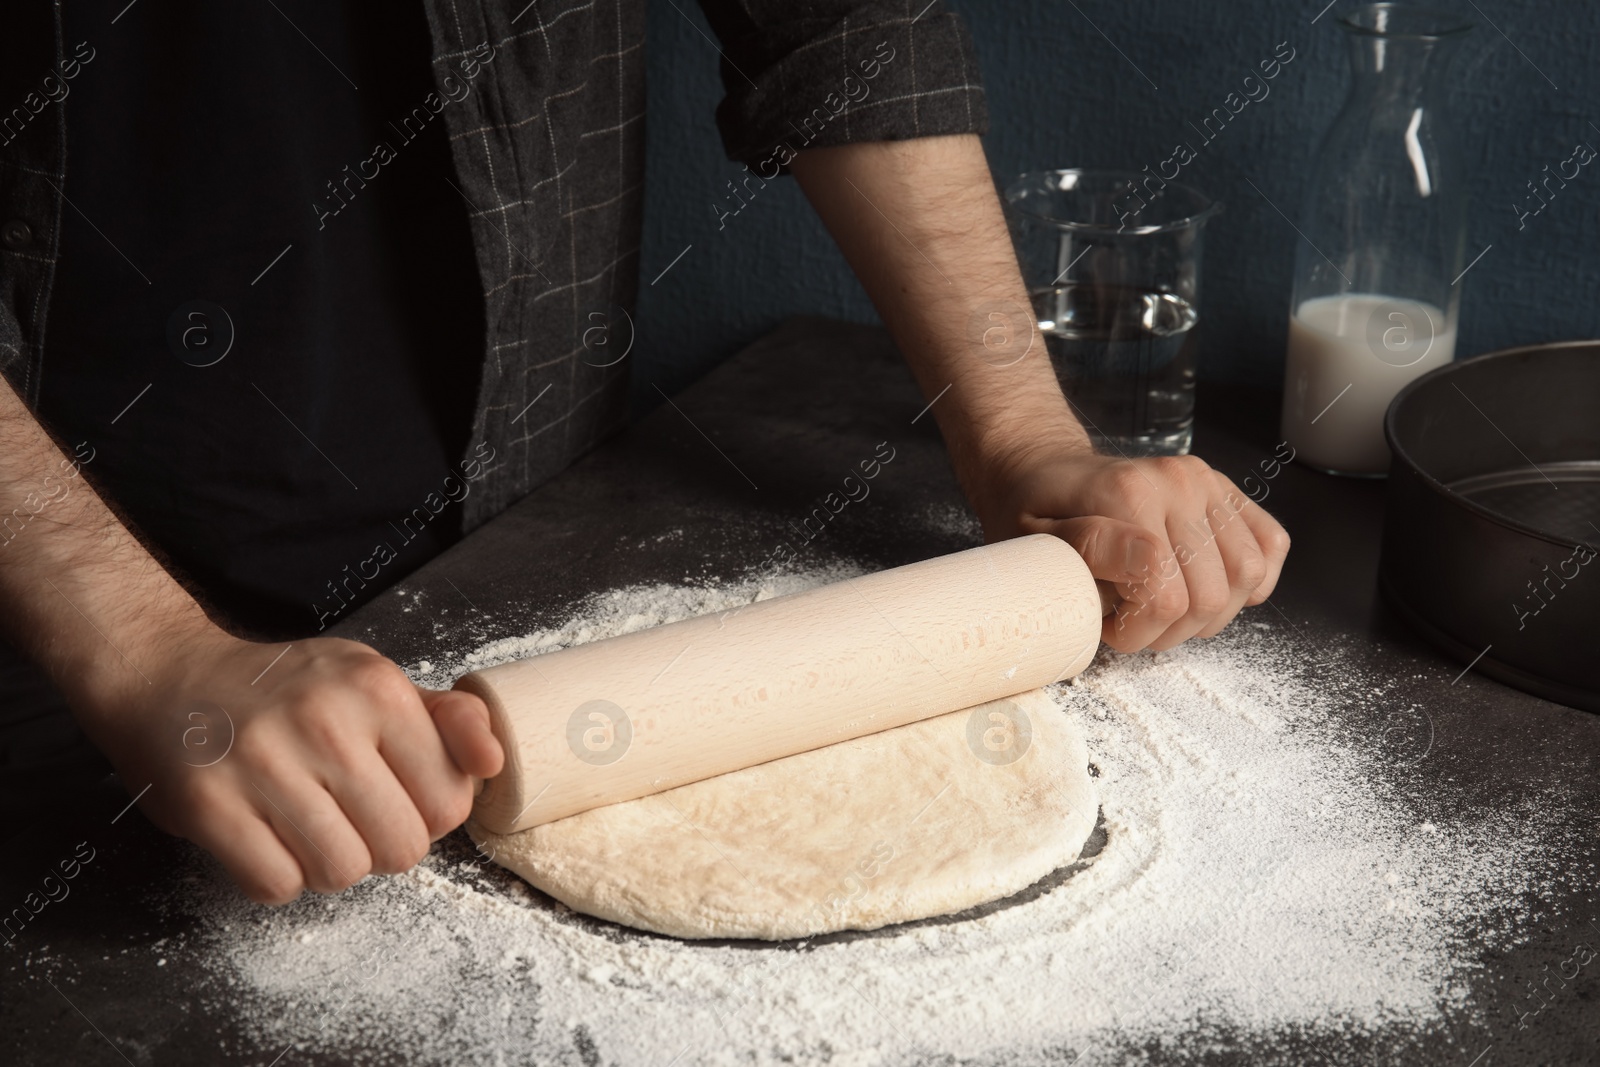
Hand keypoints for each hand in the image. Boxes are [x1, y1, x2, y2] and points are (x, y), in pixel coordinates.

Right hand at [77, 627, 502, 903]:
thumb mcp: (374, 681)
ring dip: (329, 864)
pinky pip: (276, 885)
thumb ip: (447, 720)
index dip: (428, 814)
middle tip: (349, 814)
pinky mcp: (210, 805)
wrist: (170, 675)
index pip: (449, 804)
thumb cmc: (288, 689)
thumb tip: (494, 762)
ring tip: (308, 824)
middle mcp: (325, 723)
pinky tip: (265, 835)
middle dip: (381, 845)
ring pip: (342, 873)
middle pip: (401, 849)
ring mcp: (263, 764)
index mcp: (378, 691)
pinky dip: (275, 875)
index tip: (397, 795)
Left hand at [969, 440, 1290, 651]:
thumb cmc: (1032, 512)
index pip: (1165, 596)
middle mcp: (1178, 481)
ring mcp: (1207, 482)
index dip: (1137, 632)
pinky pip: (1270, 544)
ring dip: (1209, 615)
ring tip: (1164, 609)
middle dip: (1169, 632)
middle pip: (1208, 595)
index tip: (1106, 626)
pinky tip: (1211, 591)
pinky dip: (1253, 582)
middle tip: (1131, 624)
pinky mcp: (1225, 489)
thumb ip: (1085, 548)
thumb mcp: (1032, 538)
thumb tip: (1148, 561)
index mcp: (1129, 493)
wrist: (1043, 467)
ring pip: (1246, 577)